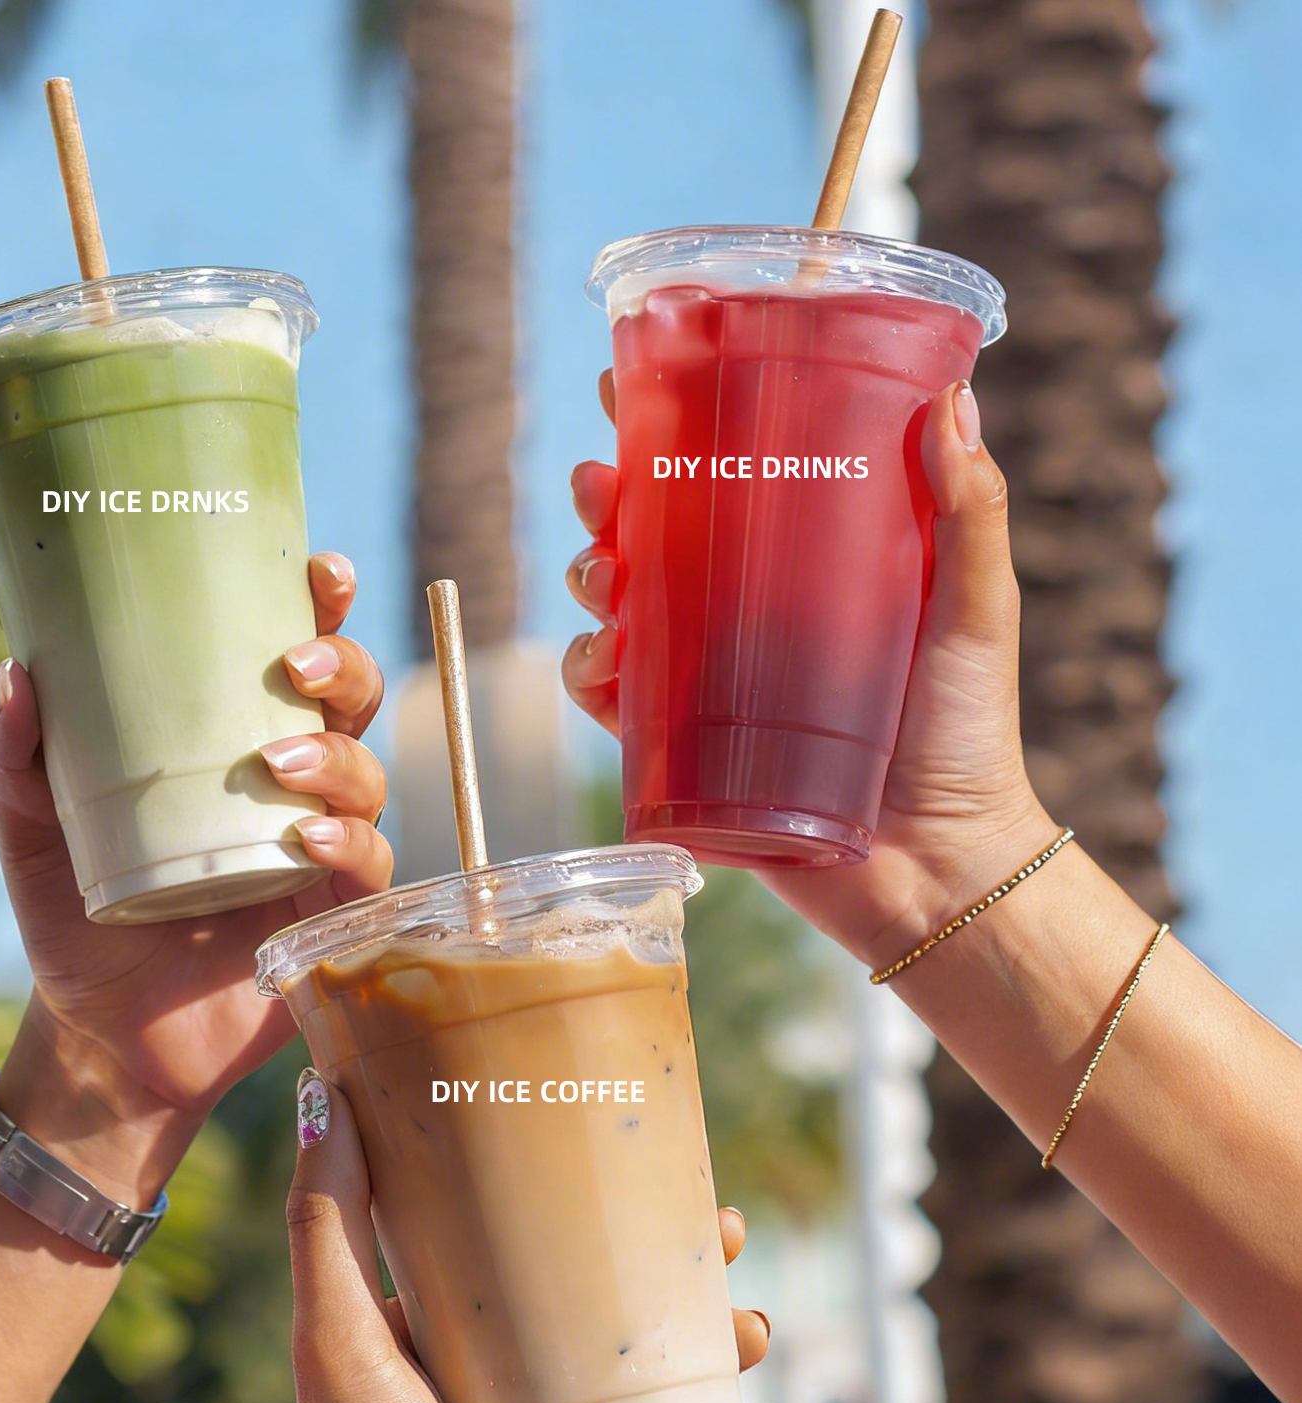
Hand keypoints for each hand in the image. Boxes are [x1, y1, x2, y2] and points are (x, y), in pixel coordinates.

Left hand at [0, 554, 389, 1204]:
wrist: (102, 1038)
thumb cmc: (76, 921)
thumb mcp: (34, 834)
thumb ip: (17, 760)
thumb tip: (12, 673)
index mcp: (230, 742)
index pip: (291, 658)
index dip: (320, 607)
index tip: (319, 572)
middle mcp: (290, 785)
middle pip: (353, 702)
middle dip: (345, 668)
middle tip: (296, 666)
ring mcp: (318, 850)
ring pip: (369, 776)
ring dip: (338, 760)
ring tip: (281, 766)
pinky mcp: (330, 918)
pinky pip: (368, 867)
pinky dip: (348, 843)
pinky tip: (308, 838)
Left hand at [267, 1075, 781, 1402]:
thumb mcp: (337, 1325)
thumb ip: (326, 1216)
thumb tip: (321, 1092)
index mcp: (466, 1344)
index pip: (547, 1257)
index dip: (606, 1212)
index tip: (657, 1168)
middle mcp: (523, 1398)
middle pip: (627, 1317)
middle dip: (691, 1275)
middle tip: (733, 1239)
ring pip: (672, 1392)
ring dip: (727, 1356)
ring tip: (755, 1331)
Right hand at [563, 373, 1058, 970]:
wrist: (937, 866)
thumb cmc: (968, 736)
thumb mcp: (974, 612)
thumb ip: (970, 512)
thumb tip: (955, 394)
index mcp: (806, 561)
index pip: (730, 472)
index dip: (674, 423)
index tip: (636, 377)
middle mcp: (747, 613)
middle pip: (654, 533)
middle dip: (606, 497)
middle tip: (598, 482)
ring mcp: (710, 681)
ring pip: (618, 609)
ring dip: (587, 577)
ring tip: (601, 574)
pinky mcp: (684, 751)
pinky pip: (616, 705)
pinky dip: (591, 677)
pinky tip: (602, 663)